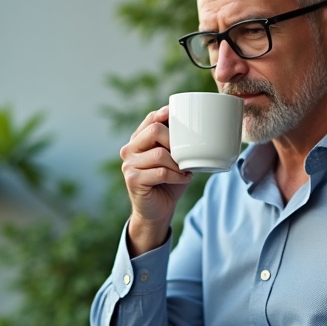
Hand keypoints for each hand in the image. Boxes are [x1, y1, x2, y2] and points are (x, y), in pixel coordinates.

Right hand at [120, 106, 193, 254]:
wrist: (158, 211)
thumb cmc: (168, 182)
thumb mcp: (174, 159)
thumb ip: (177, 143)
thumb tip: (198, 126)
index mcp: (138, 141)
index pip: (150, 119)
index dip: (164, 114)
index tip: (178, 114)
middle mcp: (129, 150)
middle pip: (155, 131)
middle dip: (176, 142)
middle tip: (185, 156)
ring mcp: (128, 164)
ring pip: (160, 153)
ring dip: (178, 163)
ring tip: (185, 170)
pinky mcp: (132, 179)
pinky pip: (160, 172)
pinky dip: (176, 176)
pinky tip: (183, 178)